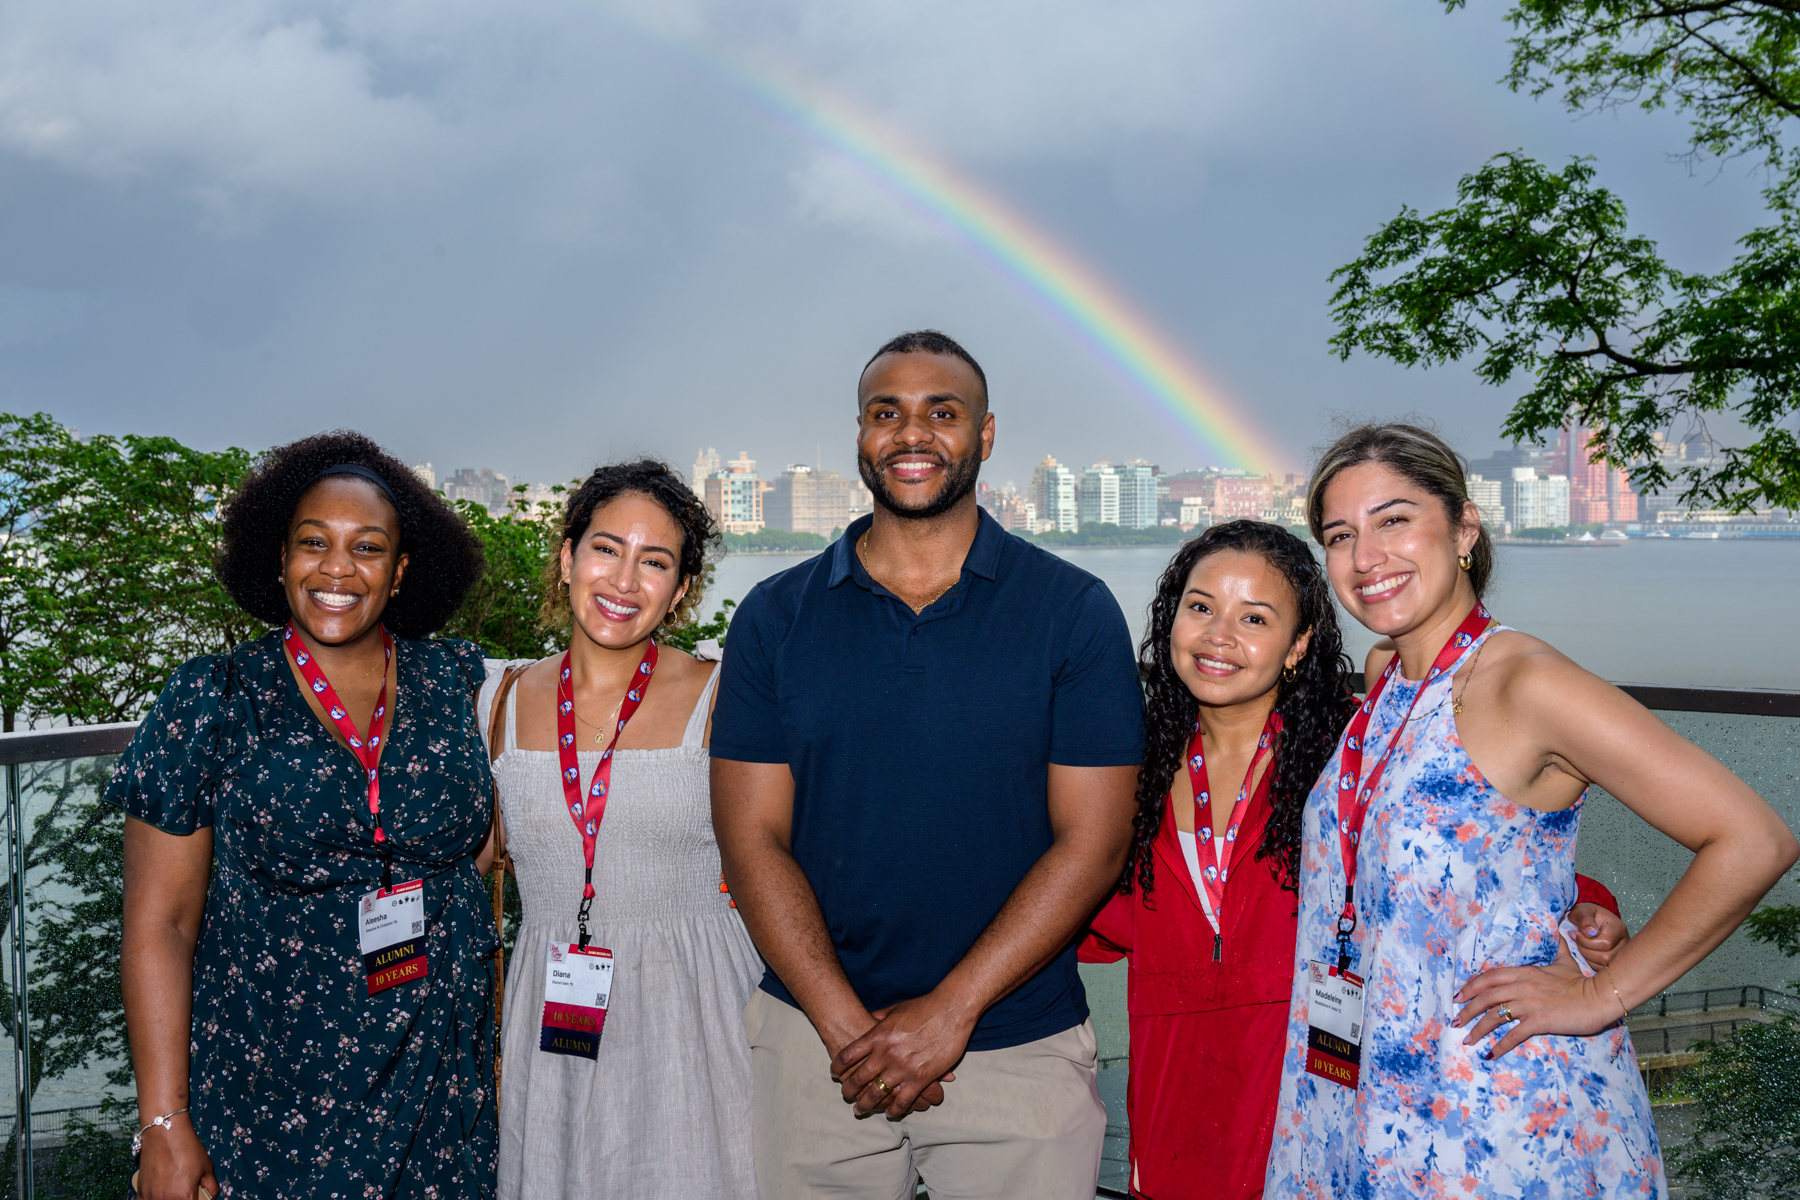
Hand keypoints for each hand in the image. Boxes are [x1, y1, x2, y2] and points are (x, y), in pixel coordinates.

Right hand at [137, 1114, 218, 1199]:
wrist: (164, 1133)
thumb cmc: (187, 1148)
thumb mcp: (207, 1167)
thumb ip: (211, 1186)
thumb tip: (212, 1197)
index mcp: (185, 1197)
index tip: (196, 1196)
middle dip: (183, 1199)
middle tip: (184, 1192)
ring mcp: (151, 1197)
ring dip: (168, 1199)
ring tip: (174, 1191)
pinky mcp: (140, 1192)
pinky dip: (153, 1199)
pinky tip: (159, 1194)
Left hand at [831, 993, 970, 1118]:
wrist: (950, 1009)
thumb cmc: (924, 1006)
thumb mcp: (896, 1009)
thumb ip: (880, 1018)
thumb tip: (870, 1018)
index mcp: (877, 1036)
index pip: (849, 1055)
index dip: (838, 1066)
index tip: (835, 1073)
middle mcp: (886, 1053)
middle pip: (858, 1078)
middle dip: (849, 1090)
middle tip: (846, 1096)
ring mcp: (902, 1067)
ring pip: (876, 1093)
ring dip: (866, 1104)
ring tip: (860, 1110)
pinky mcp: (920, 1078)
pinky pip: (902, 1100)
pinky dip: (893, 1109)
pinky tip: (889, 1113)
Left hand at [1453, 935, 1617, 1058]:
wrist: (1600, 998)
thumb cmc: (1582, 981)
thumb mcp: (1564, 960)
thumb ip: (1556, 947)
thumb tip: (1559, 931)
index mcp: (1525, 972)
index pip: (1490, 977)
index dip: (1471, 986)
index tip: (1459, 995)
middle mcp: (1522, 987)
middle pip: (1486, 997)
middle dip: (1467, 1009)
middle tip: (1456, 1019)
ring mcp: (1530, 1004)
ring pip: (1495, 1016)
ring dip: (1478, 1029)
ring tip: (1466, 1038)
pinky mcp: (1539, 1021)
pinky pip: (1514, 1035)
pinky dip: (1500, 1046)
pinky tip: (1490, 1054)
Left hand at [1566, 901, 1629, 967]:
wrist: (1590, 919)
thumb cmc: (1585, 914)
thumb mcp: (1582, 911)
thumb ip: (1585, 920)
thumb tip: (1590, 933)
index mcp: (1618, 928)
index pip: (1605, 943)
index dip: (1586, 942)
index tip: (1575, 934)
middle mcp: (1624, 942)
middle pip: (1606, 957)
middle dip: (1586, 951)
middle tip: (1576, 941)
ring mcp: (1622, 954)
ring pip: (1604, 965)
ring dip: (1587, 958)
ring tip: (1581, 946)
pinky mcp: (1616, 962)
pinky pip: (1603, 970)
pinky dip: (1591, 963)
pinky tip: (1586, 953)